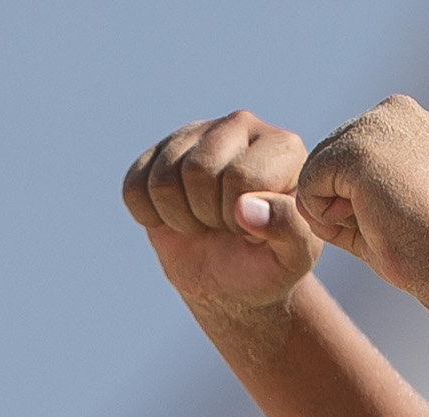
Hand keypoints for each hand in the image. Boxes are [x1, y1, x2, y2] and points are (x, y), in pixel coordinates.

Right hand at [122, 111, 317, 323]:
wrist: (230, 279)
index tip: (253, 231)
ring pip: (164, 179)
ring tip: (205, 222)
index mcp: (284, 147)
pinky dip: (151, 217)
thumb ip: (286, 228)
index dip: (239, 218)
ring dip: (181, 219)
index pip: (241, 175)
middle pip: (199, 170)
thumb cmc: (268, 263)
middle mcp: (242, 126)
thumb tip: (244, 207)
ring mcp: (197, 134)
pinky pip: (135, 187)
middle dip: (208, 215)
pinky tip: (177, 216)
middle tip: (225, 227)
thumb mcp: (293, 256)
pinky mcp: (158, 152)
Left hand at [288, 93, 428, 297]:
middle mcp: (394, 111)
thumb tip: (300, 201)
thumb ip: (346, 193)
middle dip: (341, 203)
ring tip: (379, 224)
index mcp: (409, 121)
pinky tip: (366, 223)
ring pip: (315, 169)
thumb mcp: (388, 207)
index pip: (348, 154)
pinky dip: (324, 217)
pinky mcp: (356, 150)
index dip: (357, 198)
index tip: (398, 216)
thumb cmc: (427, 249)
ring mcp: (375, 126)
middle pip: (328, 158)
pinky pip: (308, 184)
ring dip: (332, 211)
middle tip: (387, 225)